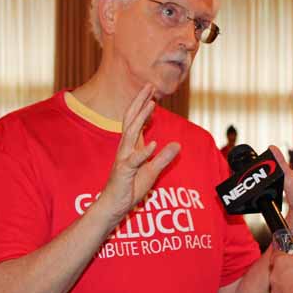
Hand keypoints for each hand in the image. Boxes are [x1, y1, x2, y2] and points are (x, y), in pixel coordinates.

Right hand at [98, 84, 179, 223]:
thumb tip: (177, 144)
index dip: (143, 106)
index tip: (152, 92)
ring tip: (152, 104)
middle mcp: (126, 149)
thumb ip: (164, 158)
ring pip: (131, 134)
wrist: (114, 206)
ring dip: (141, 118)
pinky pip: (134, 161)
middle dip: (140, 102)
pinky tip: (154, 144)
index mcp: (132, 147)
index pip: (136, 121)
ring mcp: (124, 159)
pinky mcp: (124, 172)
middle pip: (132, 120)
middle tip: (149, 85)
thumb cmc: (130, 188)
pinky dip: (144, 152)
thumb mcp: (152, 172)